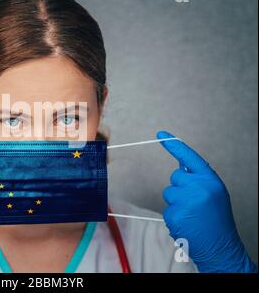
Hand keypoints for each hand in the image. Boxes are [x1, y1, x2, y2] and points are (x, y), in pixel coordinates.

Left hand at [157, 131, 256, 272]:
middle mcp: (199, 188)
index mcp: (211, 181)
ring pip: (169, 193)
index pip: (189, 157)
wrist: (222, 248)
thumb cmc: (217, 221)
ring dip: (176, 204)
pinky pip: (167, 210)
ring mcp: (187, 201)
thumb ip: (199, 179)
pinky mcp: (176, 214)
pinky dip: (174, 217)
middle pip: (175, 177)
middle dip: (180, 188)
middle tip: (194, 204)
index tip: (160, 134)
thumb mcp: (214, 194)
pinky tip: (187, 224)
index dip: (174, 145)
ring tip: (191, 216)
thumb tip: (181, 165)